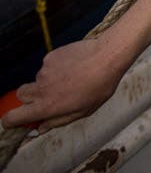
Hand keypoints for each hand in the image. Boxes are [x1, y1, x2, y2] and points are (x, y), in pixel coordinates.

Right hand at [1, 0, 150, 132]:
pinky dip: (57, 67)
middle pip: (20, 95)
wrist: (108, 56)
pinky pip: (48, 65)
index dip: (10, 120)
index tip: (16, 119)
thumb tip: (41, 128)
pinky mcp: (50, 57)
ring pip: (38, 79)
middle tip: (49, 96)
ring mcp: (44, 71)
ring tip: (73, 78)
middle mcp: (40, 89)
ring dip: (49, 81)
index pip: (12, 117)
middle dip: (29, 98)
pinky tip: (75, 66)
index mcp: (46, 106)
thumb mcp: (83, 111)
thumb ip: (59, 121)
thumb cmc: (100, 86)